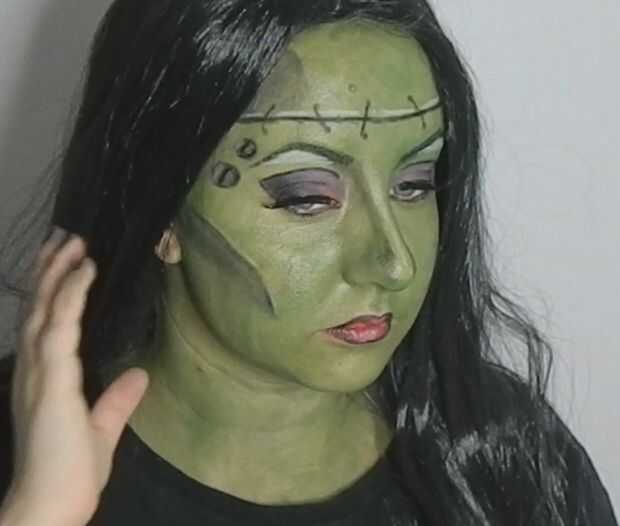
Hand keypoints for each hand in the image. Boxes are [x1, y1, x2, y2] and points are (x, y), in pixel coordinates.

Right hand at [2, 229, 148, 525]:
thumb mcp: (102, 430)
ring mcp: (39, 373)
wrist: (50, 508)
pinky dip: (72, 296)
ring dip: (59, 272)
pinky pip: (61, 327)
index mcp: (44, 381)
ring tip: (74, 241)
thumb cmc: (69, 474)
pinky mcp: (51, 380)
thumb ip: (117, 401)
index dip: (54, 291)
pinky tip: (86, 270)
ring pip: (46, 309)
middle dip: (51, 271)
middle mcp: (34, 371)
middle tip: (66, 238)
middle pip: (40, 308)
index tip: (68, 262)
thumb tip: (140, 376)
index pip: (47, 324)